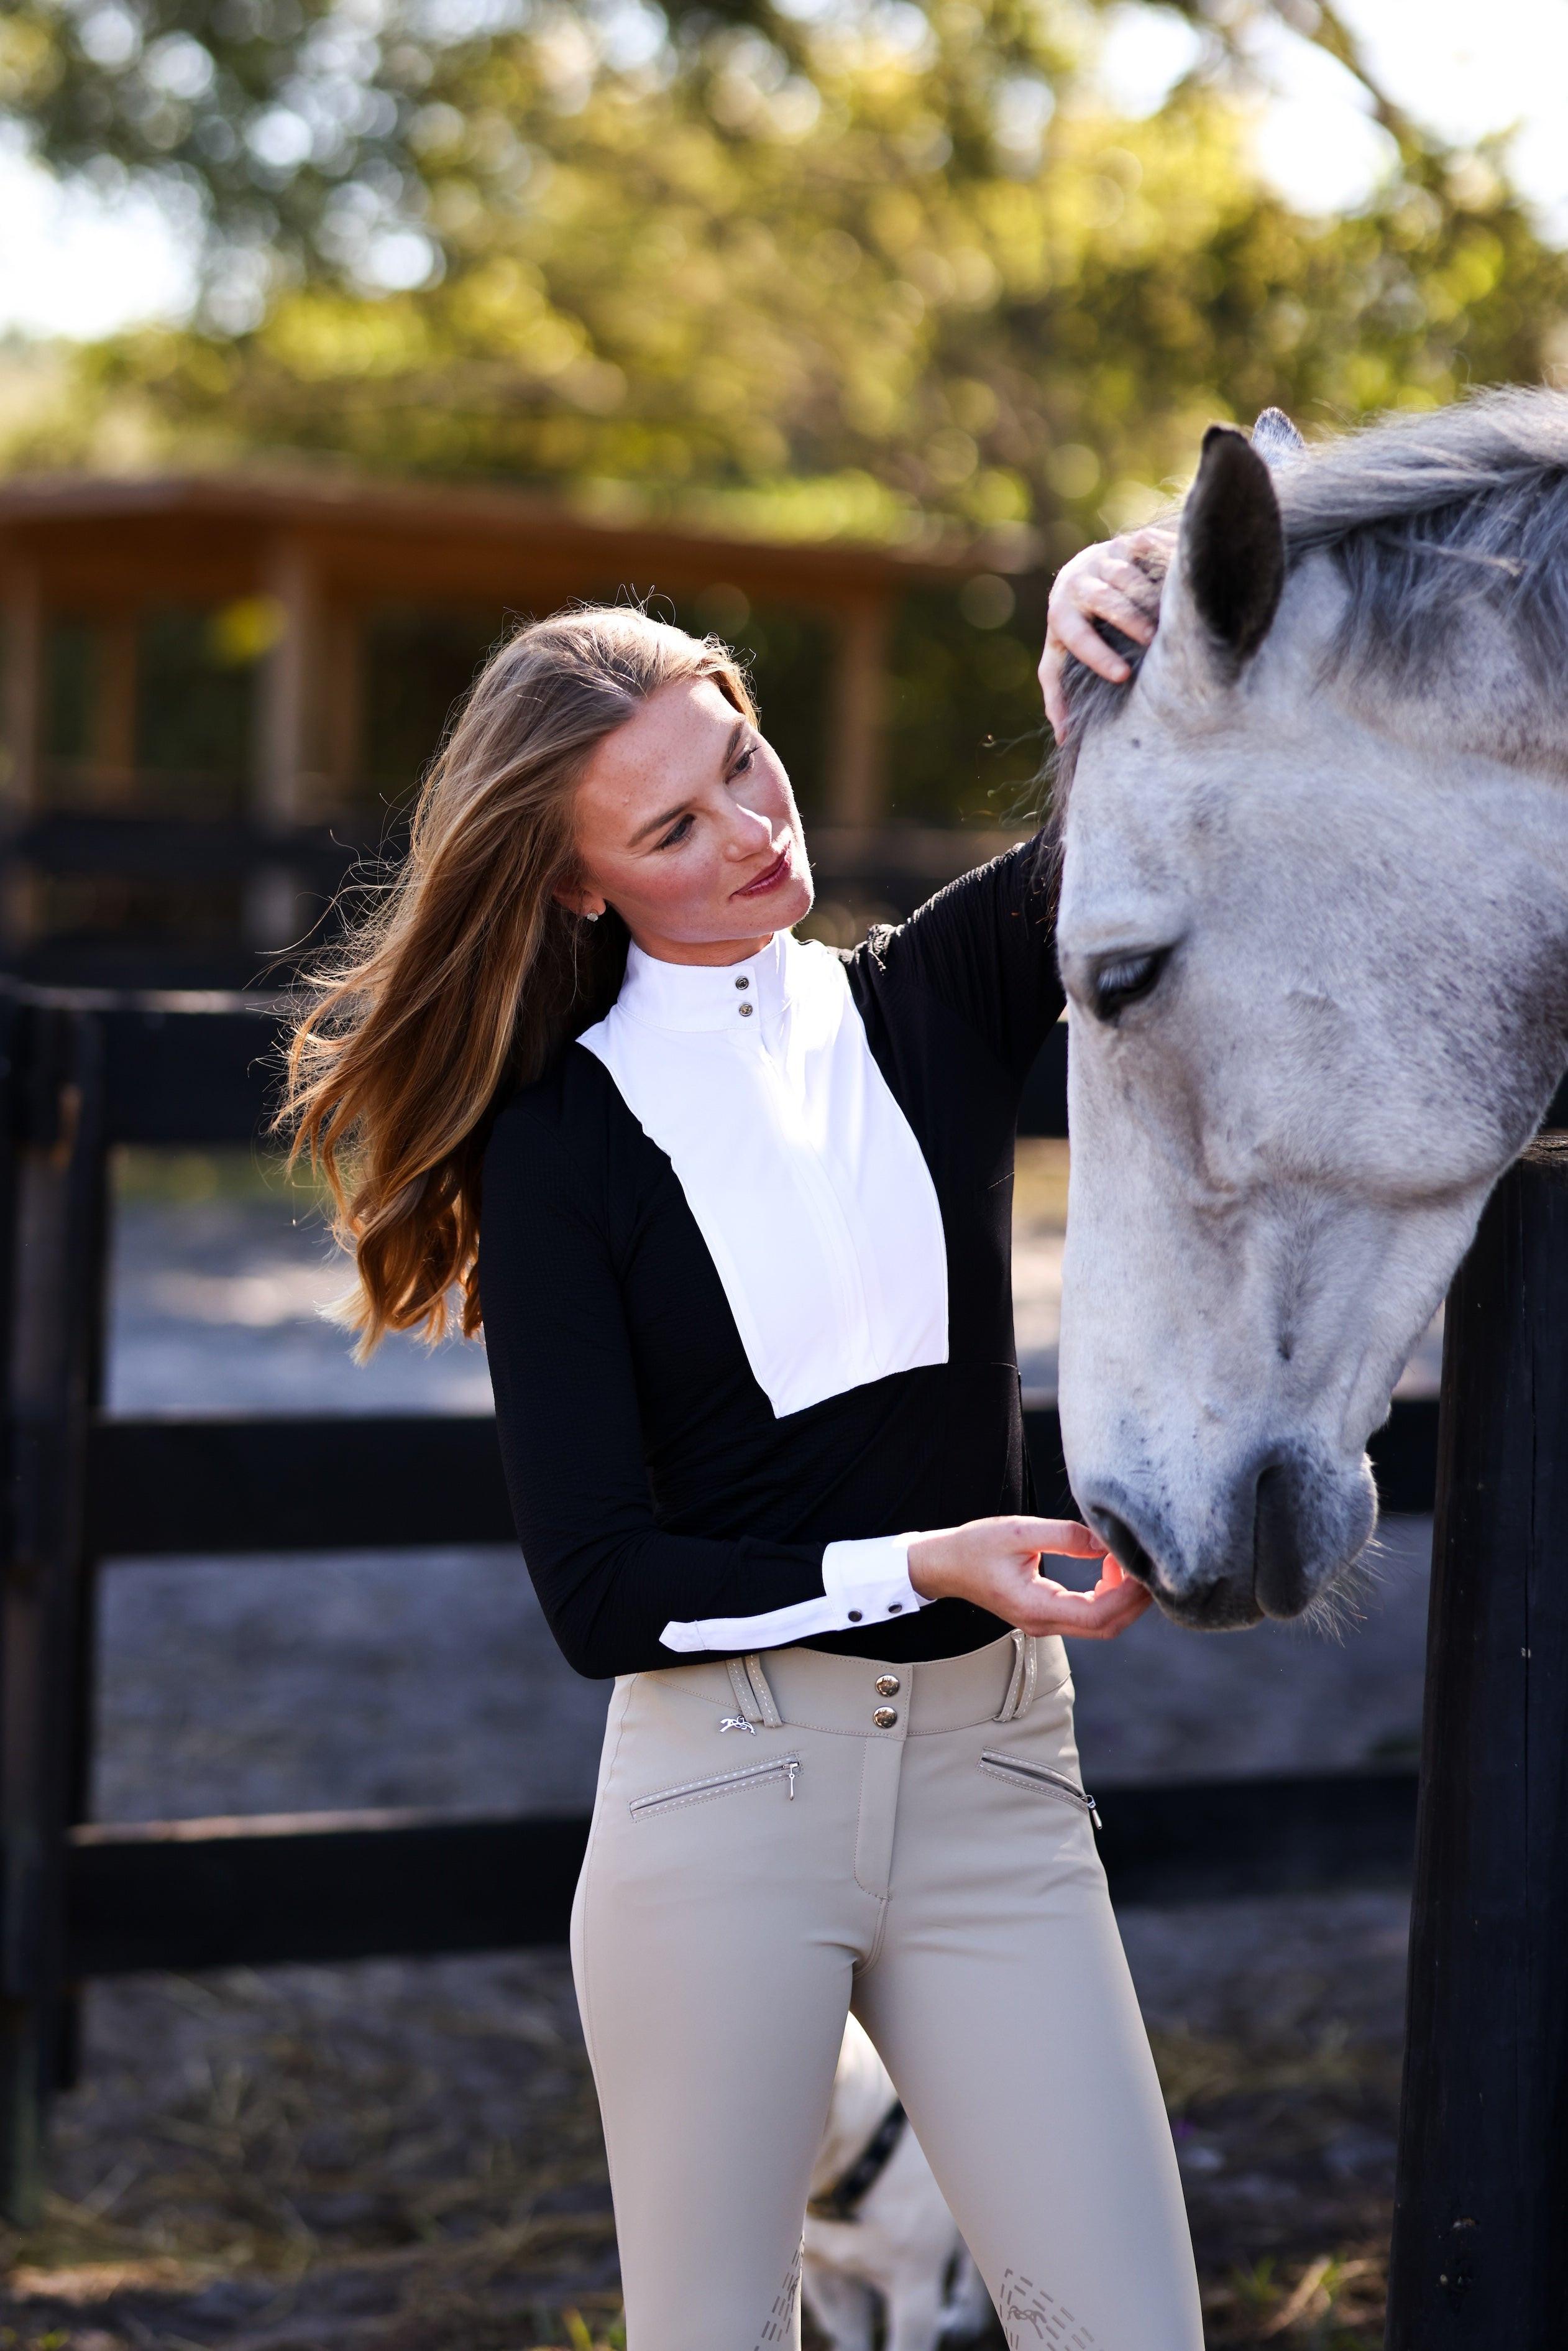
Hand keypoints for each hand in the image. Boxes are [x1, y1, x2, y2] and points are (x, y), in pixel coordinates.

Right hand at [907, 1515, 1152, 1640]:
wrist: (946, 1565)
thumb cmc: (975, 1547)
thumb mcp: (1019, 1531)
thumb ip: (1066, 1535)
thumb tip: (1106, 1542)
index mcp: (1036, 1607)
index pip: (1098, 1615)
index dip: (1127, 1595)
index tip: (1139, 1566)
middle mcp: (1044, 1623)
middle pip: (1107, 1627)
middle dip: (1133, 1600)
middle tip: (1144, 1564)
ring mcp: (1045, 1623)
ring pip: (1101, 1625)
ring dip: (1121, 1598)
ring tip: (1123, 1561)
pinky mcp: (1047, 1615)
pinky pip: (1089, 1615)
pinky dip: (1107, 1596)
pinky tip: (1108, 1569)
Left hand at [1040, 527, 1172, 743]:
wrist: (1080, 573)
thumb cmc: (1072, 628)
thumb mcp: (1057, 658)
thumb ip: (1057, 692)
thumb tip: (1062, 738)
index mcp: (1060, 613)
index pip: (1077, 635)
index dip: (1098, 656)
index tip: (1122, 676)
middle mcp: (1078, 582)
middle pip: (1104, 599)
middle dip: (1129, 621)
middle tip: (1152, 641)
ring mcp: (1104, 558)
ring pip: (1127, 575)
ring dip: (1149, 596)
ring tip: (1172, 618)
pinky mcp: (1127, 543)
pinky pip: (1146, 549)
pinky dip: (1164, 562)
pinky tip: (1182, 581)